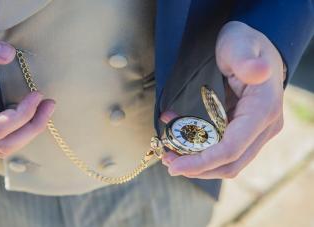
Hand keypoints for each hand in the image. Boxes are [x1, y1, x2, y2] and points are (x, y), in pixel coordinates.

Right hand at [0, 30, 54, 158]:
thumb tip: (9, 54)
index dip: (23, 115)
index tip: (38, 94)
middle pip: (4, 145)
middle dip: (33, 127)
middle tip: (50, 105)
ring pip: (1, 148)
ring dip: (28, 132)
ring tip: (45, 110)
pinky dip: (17, 132)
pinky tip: (28, 114)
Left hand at [160, 21, 284, 178]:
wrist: (250, 47)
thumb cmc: (242, 43)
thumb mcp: (240, 43)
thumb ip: (246, 58)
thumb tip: (258, 71)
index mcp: (263, 109)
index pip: (233, 147)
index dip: (203, 161)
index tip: (175, 166)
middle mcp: (264, 126)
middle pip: (230, 162)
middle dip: (197, 167)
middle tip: (167, 160)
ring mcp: (256, 131)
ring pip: (227, 161)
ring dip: (198, 163)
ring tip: (169, 153)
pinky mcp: (245, 131)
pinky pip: (223, 149)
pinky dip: (201, 150)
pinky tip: (180, 137)